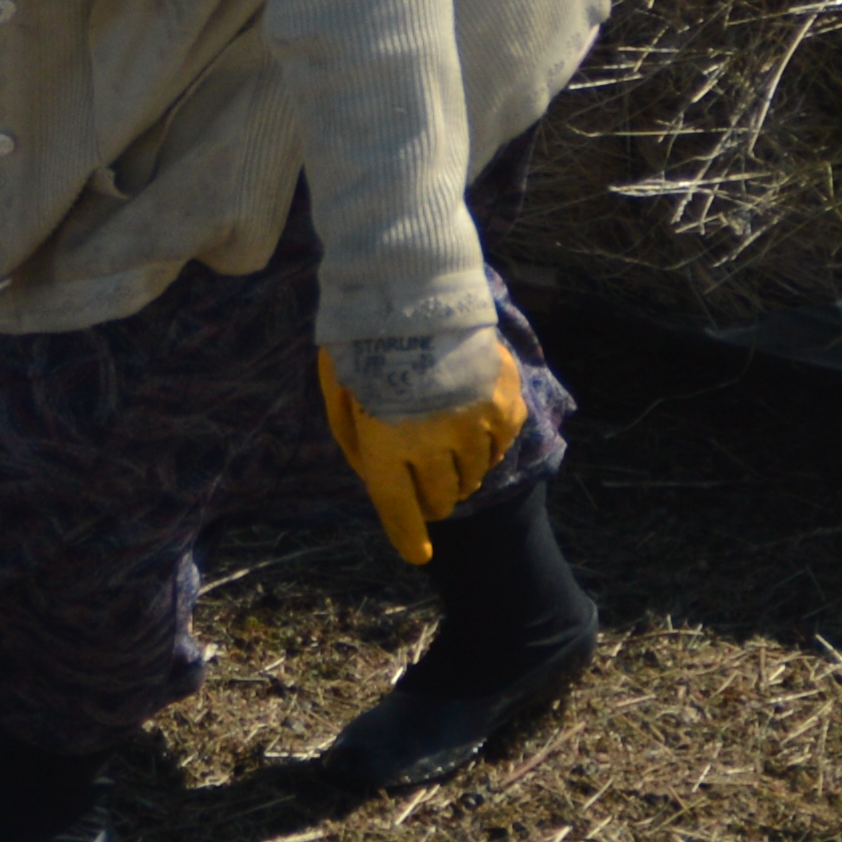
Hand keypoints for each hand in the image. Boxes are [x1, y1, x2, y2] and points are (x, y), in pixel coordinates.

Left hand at [319, 331, 526, 568]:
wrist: (414, 287)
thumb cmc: (365, 338)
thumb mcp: (338, 389)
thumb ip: (354, 436)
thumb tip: (373, 470)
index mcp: (386, 444)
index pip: (399, 510)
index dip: (409, 537)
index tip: (420, 554)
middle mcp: (433, 445)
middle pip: (441, 496)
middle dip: (433, 495)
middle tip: (428, 479)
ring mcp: (473, 427)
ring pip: (474, 474)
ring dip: (461, 470)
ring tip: (449, 441)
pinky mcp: (503, 406)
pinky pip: (501, 444)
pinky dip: (488, 442)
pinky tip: (474, 419)